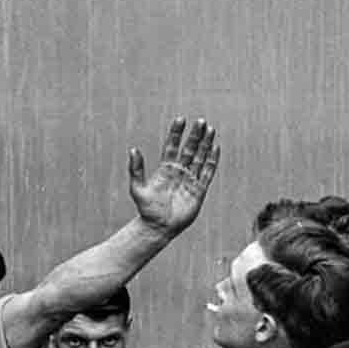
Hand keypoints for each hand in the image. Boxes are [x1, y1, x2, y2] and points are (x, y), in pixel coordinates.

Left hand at [127, 117, 220, 237]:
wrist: (159, 228)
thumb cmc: (147, 210)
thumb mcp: (137, 189)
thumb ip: (136, 170)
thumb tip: (133, 150)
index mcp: (165, 169)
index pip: (172, 146)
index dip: (176, 134)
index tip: (180, 119)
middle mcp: (179, 172)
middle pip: (189, 149)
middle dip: (195, 135)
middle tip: (200, 121)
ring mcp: (190, 180)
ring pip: (200, 158)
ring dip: (205, 144)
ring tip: (210, 129)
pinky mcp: (199, 190)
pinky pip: (208, 172)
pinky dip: (212, 160)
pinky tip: (216, 147)